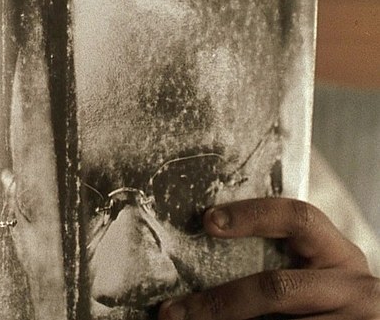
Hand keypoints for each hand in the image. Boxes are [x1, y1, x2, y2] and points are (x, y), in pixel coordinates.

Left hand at [159, 198, 378, 319]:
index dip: (253, 215)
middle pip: (277, 287)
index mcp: (337, 253)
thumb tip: (199, 251)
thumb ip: (276, 261)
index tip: (208, 221)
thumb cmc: (323, 300)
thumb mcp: (313, 273)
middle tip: (172, 312)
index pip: (299, 218)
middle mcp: (352, 285)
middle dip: (219, 302)